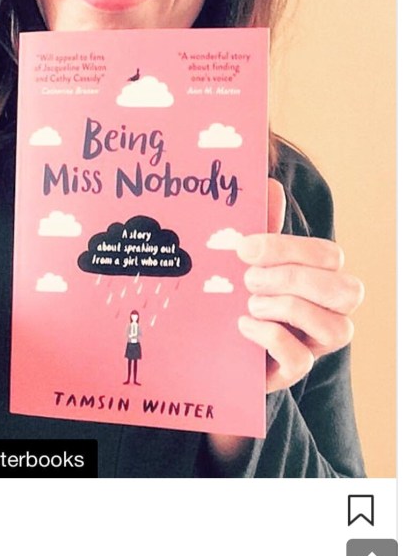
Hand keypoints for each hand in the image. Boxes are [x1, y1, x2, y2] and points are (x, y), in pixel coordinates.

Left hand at [236, 178, 364, 392]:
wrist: (209, 341)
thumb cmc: (237, 291)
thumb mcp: (245, 258)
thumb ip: (261, 226)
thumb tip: (270, 184)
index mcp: (320, 276)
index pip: (329, 255)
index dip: (289, 248)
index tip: (244, 248)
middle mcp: (327, 310)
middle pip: (348, 290)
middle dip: (295, 279)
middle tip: (249, 279)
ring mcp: (313, 344)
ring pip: (338, 329)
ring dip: (287, 308)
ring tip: (250, 304)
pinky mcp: (291, 371)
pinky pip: (301, 359)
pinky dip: (271, 337)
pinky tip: (244, 326)